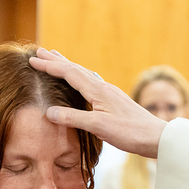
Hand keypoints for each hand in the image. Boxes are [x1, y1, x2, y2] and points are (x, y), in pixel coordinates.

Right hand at [28, 48, 165, 157]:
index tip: (33, 60)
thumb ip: (73, 118)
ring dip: (68, 67)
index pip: (69, 73)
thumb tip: (48, 111)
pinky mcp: (114, 101)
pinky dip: (79, 78)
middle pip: (76, 69)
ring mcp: (109, 93)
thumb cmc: (129, 132)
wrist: (155, 137)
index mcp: (98, 91)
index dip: (50, 66)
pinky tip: (82, 82)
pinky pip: (91, 83)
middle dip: (56, 61)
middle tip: (40, 52)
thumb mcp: (98, 127)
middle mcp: (103, 87)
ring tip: (57, 61)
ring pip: (84, 75)